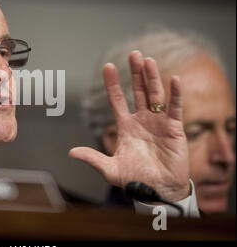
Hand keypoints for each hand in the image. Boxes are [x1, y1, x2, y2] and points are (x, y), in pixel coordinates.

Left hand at [69, 51, 189, 201]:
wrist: (158, 192)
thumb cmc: (135, 180)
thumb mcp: (110, 169)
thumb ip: (93, 159)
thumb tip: (71, 152)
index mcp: (126, 127)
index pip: (117, 100)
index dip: (113, 84)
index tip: (108, 67)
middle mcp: (142, 120)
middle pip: (138, 91)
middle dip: (135, 73)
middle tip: (134, 54)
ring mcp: (158, 123)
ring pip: (155, 95)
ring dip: (152, 78)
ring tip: (148, 60)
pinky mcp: (174, 128)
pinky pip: (175, 108)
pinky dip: (175, 94)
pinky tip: (174, 79)